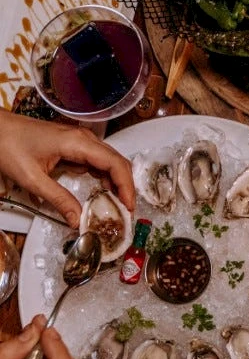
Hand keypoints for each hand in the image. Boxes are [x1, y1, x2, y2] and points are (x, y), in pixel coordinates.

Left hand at [0, 110, 134, 227]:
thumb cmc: (8, 144)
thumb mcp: (31, 178)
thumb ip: (58, 199)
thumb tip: (77, 219)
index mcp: (78, 143)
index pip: (115, 164)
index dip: (126, 187)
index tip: (128, 206)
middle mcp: (85, 139)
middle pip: (118, 162)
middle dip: (125, 187)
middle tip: (125, 210)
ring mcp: (81, 140)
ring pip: (110, 162)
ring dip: (116, 182)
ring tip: (115, 204)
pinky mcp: (75, 145)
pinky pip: (98, 161)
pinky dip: (104, 177)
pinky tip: (101, 191)